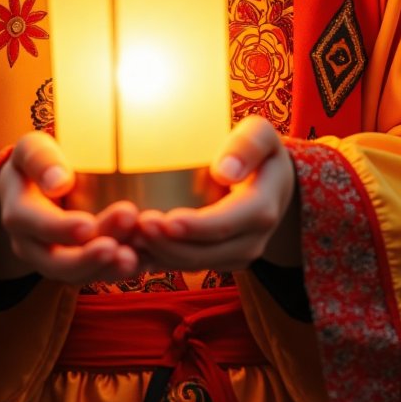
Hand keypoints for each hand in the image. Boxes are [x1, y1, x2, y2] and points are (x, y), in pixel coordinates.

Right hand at [0, 132, 140, 284]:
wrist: (34, 188)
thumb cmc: (39, 161)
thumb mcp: (32, 149)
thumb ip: (40, 159)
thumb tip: (59, 181)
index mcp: (19, 212)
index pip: (33, 224)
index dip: (60, 229)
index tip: (88, 225)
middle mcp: (31, 244)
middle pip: (55, 261)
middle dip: (88, 258)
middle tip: (120, 249)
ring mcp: (52, 260)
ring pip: (76, 275)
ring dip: (105, 270)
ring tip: (133, 259)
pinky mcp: (75, 266)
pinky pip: (94, 275)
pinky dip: (117, 271)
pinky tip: (143, 262)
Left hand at [135, 117, 298, 273]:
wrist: (273, 184)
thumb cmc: (260, 151)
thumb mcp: (262, 135)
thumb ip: (248, 145)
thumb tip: (225, 171)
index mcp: (261, 209)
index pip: (226, 224)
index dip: (196, 227)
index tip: (166, 220)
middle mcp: (250, 241)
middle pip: (203, 252)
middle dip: (167, 243)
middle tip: (135, 224)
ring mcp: (234, 255)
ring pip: (191, 264)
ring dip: (158, 254)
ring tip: (127, 236)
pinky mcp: (218, 260)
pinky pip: (185, 266)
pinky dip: (157, 259)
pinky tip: (131, 247)